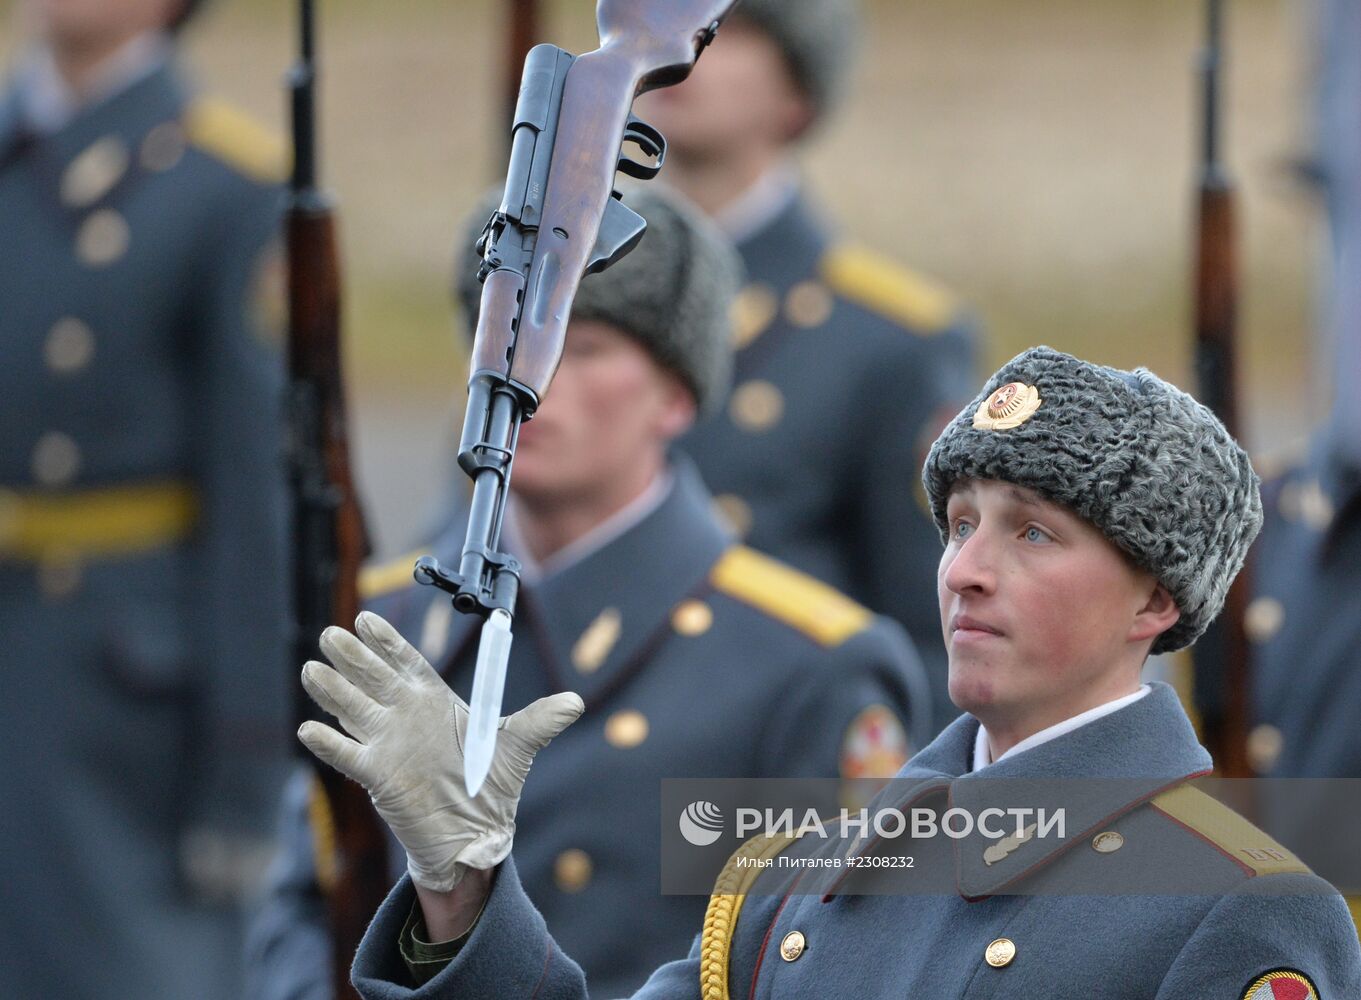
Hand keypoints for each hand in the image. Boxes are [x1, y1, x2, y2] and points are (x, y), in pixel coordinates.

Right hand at [298, 610, 583, 891]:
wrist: (476, 832)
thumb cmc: (492, 784)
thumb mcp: (519, 747)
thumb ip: (541, 721)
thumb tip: (575, 702)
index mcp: (435, 700)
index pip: (405, 662)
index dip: (385, 641)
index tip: (366, 619)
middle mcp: (407, 716)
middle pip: (373, 678)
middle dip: (353, 657)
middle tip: (333, 634)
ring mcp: (389, 743)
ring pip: (354, 709)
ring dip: (333, 690)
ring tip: (313, 668)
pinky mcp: (378, 776)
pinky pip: (348, 755)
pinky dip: (330, 743)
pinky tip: (311, 729)